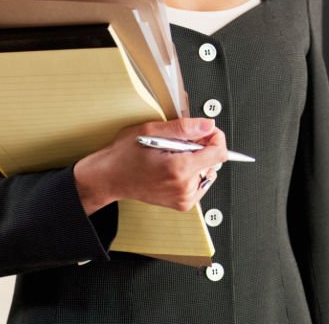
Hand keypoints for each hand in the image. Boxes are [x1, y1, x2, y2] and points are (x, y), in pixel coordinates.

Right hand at [74, 117, 228, 214]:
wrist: (109, 178)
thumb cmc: (124, 155)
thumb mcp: (152, 129)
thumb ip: (185, 127)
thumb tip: (208, 125)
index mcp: (179, 169)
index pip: (219, 153)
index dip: (215, 137)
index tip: (205, 131)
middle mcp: (184, 187)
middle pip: (213, 161)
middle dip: (202, 148)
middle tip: (178, 144)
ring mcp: (183, 198)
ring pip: (208, 171)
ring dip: (196, 160)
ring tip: (172, 157)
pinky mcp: (182, 204)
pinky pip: (200, 183)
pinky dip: (192, 173)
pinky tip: (174, 168)